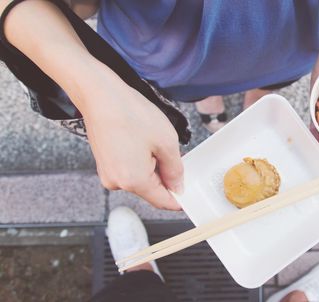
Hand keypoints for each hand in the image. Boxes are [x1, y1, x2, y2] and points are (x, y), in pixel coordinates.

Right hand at [82, 79, 183, 209]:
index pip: (162, 201)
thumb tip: (178, 186)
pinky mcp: (104, 164)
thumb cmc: (130, 114)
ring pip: (140, 179)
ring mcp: (108, 174)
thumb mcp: (166, 141)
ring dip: (152, 166)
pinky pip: (129, 170)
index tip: (189, 193)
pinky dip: (140, 160)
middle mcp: (117, 183)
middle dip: (165, 176)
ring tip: (152, 141)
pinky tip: (141, 141)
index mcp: (134, 181)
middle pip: (151, 190)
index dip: (179, 198)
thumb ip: (175, 169)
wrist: (99, 95)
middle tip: (172, 152)